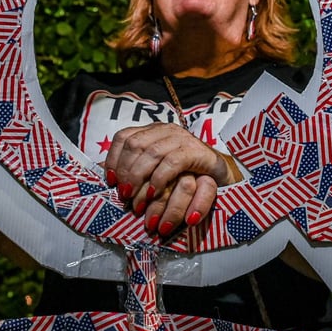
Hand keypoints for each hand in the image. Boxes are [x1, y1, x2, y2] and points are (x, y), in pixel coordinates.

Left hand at [103, 123, 241, 236]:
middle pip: (135, 145)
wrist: (221, 175)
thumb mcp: (157, 170)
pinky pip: (172, 162)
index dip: (113, 158)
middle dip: (125, 171)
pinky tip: (153, 194)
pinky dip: (159, 179)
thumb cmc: (185, 174)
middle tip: (123, 195)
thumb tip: (110, 180)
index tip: (111, 181)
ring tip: (134, 199)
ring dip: (139, 178)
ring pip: (152, 153)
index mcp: (153, 131)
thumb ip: (137, 169)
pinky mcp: (197, 151)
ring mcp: (182, 138)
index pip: (124, 137)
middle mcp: (166, 130)